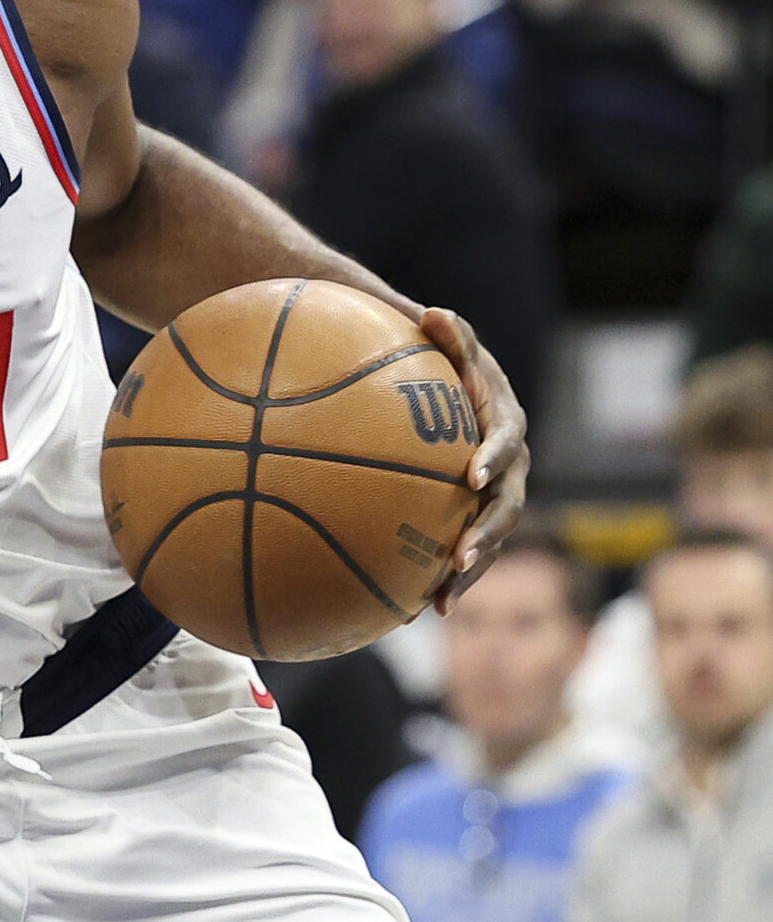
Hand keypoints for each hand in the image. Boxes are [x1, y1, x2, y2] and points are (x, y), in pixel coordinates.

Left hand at [420, 306, 528, 613]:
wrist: (439, 386)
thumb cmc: (435, 358)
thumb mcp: (443, 342)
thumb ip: (446, 336)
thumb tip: (433, 312)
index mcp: (504, 423)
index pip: (506, 441)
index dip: (494, 459)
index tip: (472, 477)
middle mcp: (509, 464)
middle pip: (507, 505)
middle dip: (487, 535)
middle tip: (461, 558)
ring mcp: (495, 495)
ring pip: (489, 539)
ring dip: (469, 571)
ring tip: (440, 601)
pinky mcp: (473, 516)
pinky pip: (461, 551)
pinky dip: (442, 579)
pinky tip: (411, 610)